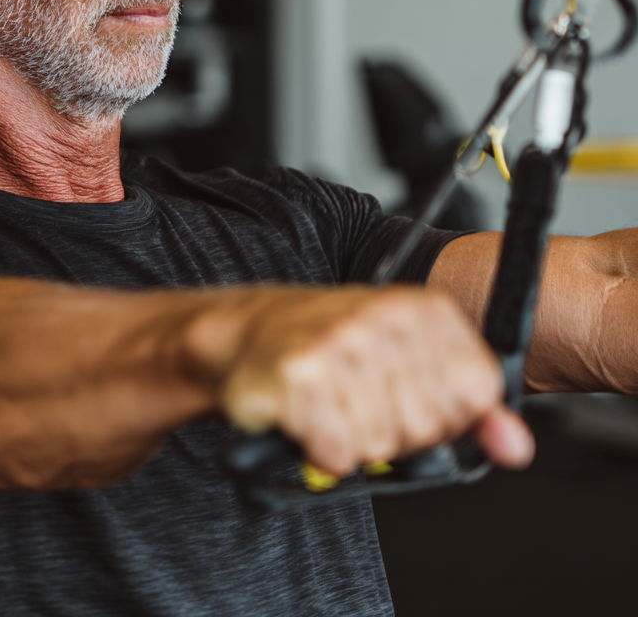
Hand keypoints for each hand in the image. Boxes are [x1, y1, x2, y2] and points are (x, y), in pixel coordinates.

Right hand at [207, 286, 533, 476]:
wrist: (246, 333)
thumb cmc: (331, 349)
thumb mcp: (409, 365)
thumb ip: (470, 409)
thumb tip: (515, 447)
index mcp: (423, 309)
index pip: (474, 396)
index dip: (441, 414)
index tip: (404, 396)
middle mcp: (385, 318)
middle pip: (427, 427)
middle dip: (393, 431)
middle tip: (357, 399)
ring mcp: (342, 343)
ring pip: (381, 444)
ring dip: (351, 440)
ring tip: (329, 404)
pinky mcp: (301, 376)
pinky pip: (338, 453)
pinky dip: (320, 450)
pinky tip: (307, 417)